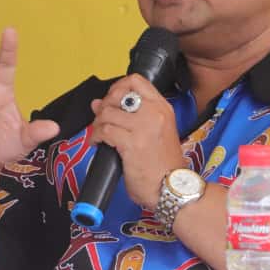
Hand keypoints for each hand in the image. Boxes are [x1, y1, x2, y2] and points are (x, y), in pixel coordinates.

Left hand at [88, 74, 185, 210]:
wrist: (173, 188)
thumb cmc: (164, 166)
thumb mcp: (153, 133)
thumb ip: (129, 116)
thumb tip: (98, 103)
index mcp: (162, 108)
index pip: (136, 81)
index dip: (117, 87)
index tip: (111, 100)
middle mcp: (154, 113)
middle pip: (118, 94)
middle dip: (104, 106)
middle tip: (102, 120)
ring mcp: (143, 127)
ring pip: (108, 112)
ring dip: (98, 123)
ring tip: (99, 134)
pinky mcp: (132, 143)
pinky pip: (105, 130)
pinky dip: (96, 136)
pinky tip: (98, 144)